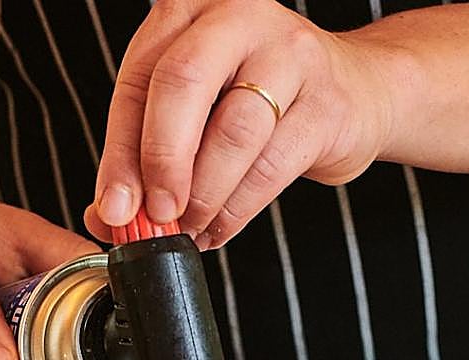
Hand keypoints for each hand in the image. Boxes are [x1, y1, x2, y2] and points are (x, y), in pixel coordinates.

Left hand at [85, 0, 396, 248]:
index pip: (139, 79)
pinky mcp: (327, 104)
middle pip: (182, 85)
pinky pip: (271, 166)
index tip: (115, 208)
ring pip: (232, 132)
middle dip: (161, 162)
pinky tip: (221, 227)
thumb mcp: (197, 111)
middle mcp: (239, 17)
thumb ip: (146, 155)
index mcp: (191, 9)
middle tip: (157, 215)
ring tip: (190, 228)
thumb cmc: (263, 98)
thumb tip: (111, 216)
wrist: (357, 92)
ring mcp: (290, 54)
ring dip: (204, 195)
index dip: (120, 153)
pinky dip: (237, 209)